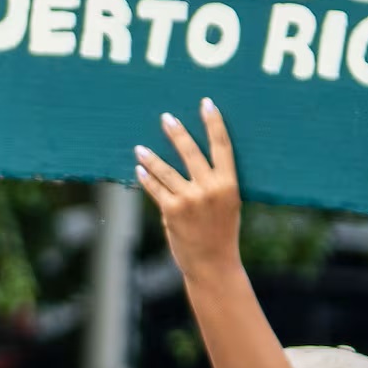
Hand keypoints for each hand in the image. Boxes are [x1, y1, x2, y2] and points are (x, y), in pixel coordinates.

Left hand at [133, 101, 245, 271]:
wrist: (213, 264)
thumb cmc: (221, 234)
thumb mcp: (228, 205)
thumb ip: (215, 183)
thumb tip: (194, 162)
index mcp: (229, 184)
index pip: (222, 145)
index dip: (214, 123)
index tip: (206, 103)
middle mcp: (210, 188)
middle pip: (191, 151)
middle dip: (177, 132)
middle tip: (166, 118)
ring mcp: (190, 199)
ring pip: (166, 170)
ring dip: (151, 157)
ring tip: (139, 148)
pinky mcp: (172, 210)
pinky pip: (155, 189)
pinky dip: (146, 178)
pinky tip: (138, 169)